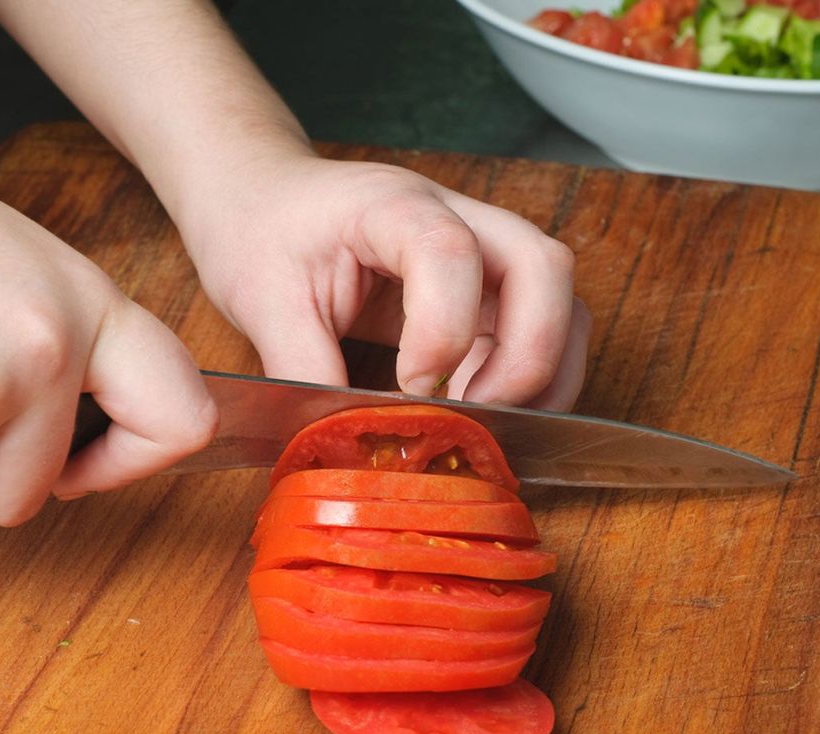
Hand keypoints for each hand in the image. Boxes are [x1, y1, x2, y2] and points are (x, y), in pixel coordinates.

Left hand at [178, 153, 589, 410]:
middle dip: (529, 354)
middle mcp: (453, 217)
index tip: (410, 387)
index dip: (442, 330)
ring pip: (559, 301)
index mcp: (390, 206)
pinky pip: (532, 332)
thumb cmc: (261, 232)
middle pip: (543, 267)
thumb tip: (344, 447)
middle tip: (477, 413)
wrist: (261, 199)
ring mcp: (477, 253)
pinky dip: (524, 381)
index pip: (449, 250)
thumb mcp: (263, 303)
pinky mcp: (479, 292)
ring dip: (541, 372)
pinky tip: (479, 416)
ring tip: (488, 424)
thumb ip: (304, 373)